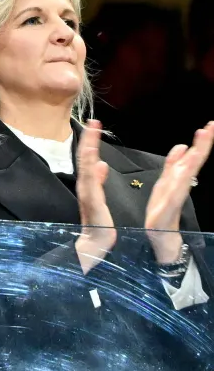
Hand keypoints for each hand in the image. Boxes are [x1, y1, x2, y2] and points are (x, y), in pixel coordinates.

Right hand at [74, 120, 117, 273]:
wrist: (95, 246)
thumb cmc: (99, 225)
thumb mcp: (99, 198)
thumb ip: (98, 180)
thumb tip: (100, 164)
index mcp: (89, 185)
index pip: (88, 159)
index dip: (90, 141)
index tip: (95, 124)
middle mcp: (85, 186)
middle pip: (84, 158)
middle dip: (88, 139)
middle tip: (93, 121)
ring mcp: (87, 194)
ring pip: (85, 166)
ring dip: (88, 148)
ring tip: (92, 132)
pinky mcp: (92, 203)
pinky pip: (91, 182)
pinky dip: (90, 169)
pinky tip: (94, 158)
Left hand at [144, 120, 212, 265]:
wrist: (160, 243)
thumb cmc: (162, 217)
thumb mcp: (165, 186)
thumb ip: (173, 167)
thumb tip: (182, 146)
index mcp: (175, 182)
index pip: (190, 159)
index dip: (200, 143)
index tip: (209, 127)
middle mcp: (177, 189)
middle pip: (192, 165)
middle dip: (202, 146)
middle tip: (211, 128)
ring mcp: (173, 201)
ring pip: (185, 176)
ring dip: (193, 159)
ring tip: (201, 142)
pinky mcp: (166, 213)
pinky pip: (172, 195)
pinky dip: (177, 183)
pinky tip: (185, 172)